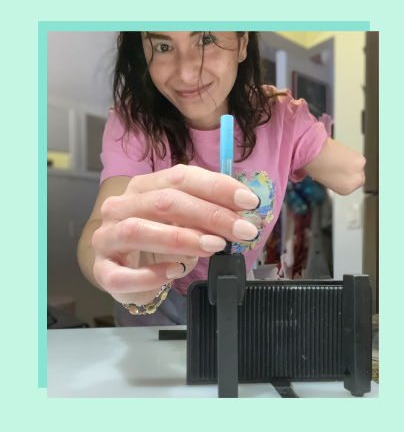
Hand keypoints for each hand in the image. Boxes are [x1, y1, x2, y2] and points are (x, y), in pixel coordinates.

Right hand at [91, 165, 260, 304]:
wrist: (128, 272)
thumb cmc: (161, 241)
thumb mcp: (187, 222)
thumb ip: (208, 214)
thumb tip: (243, 215)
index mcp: (144, 187)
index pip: (181, 177)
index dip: (217, 187)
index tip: (249, 201)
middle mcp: (121, 207)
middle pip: (165, 202)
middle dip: (210, 215)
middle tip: (242, 230)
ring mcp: (107, 238)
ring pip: (139, 230)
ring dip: (182, 238)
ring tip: (215, 246)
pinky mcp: (103, 271)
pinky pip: (123, 274)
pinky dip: (152, 275)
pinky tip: (176, 272)